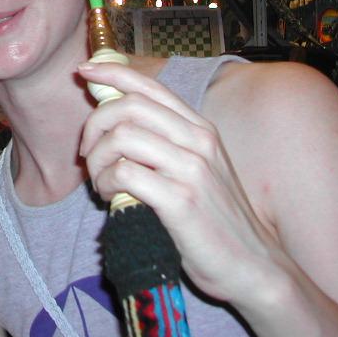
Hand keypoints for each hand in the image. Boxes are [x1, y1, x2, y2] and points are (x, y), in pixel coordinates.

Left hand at [77, 61, 285, 305]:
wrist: (253, 266)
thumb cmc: (215, 220)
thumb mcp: (197, 169)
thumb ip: (164, 143)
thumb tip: (114, 120)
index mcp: (200, 129)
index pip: (151, 86)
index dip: (112, 72)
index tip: (85, 71)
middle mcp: (198, 141)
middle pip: (129, 107)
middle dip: (95, 125)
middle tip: (88, 154)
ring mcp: (192, 169)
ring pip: (122, 137)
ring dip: (98, 159)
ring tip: (102, 182)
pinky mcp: (181, 200)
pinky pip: (125, 173)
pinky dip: (107, 182)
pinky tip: (111, 197)